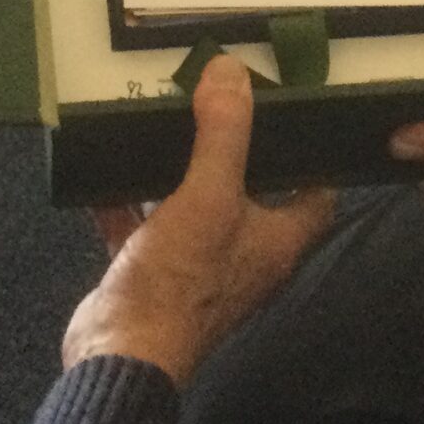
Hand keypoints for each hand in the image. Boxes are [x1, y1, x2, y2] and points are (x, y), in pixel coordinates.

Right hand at [62, 58, 335, 385]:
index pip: (316, 196)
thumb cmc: (179, 281)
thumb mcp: (207, 195)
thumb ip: (224, 134)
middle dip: (235, 152)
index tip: (296, 116)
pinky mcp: (150, 274)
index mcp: (275, 242)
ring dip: (178, 171)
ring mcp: (195, 267)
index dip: (312, 158)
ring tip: (165, 121)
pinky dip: (127, 200)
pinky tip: (107, 167)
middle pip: (251, 196)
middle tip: (219, 103)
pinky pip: (143, 228)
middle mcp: (243, 256)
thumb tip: (233, 71)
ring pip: (193, 208)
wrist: (118, 353)